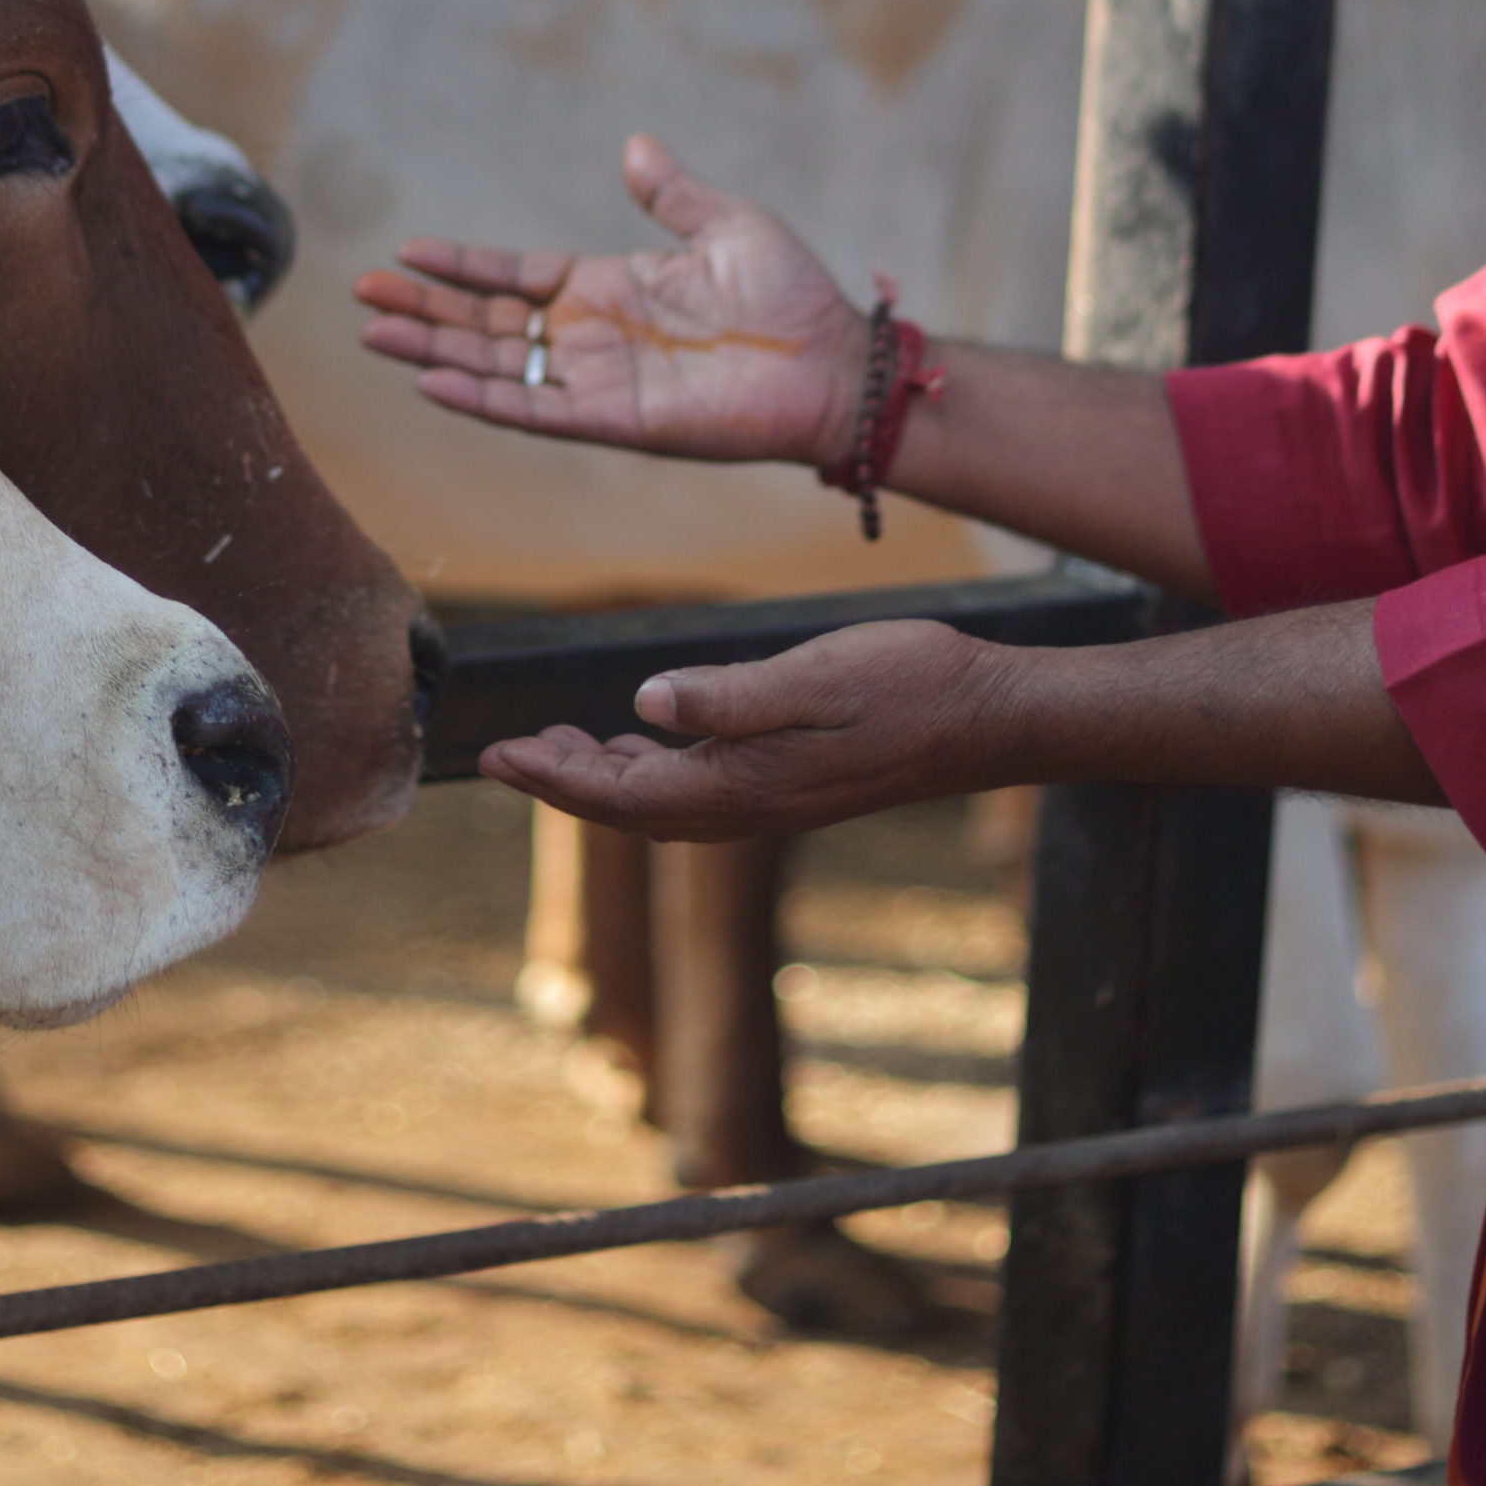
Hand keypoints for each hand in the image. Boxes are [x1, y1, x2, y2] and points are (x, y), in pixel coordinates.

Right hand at [355, 134, 865, 468]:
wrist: (836, 365)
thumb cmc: (793, 297)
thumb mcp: (727, 225)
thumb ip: (672, 194)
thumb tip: (634, 145)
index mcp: (611, 288)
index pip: (516, 278)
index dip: (462, 268)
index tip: (407, 254)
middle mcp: (592, 337)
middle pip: (488, 325)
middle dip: (425, 310)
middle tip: (361, 296)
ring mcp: (598, 382)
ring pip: (496, 368)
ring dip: (434, 353)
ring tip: (375, 335)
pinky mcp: (615, 422)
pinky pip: (535, 413)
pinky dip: (483, 400)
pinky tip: (433, 384)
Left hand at [474, 621, 1021, 838]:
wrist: (989, 718)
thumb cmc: (909, 684)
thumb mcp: (815, 676)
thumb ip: (729, 696)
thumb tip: (645, 703)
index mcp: (742, 783)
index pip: (620, 793)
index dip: (553, 776)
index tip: (496, 754)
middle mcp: (748, 806)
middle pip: (629, 809)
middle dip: (563, 783)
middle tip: (505, 754)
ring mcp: (772, 800)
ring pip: (661, 804)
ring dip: (603, 781)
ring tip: (557, 746)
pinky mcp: (792, 785)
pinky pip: (697, 793)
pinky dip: (651, 773)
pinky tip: (644, 739)